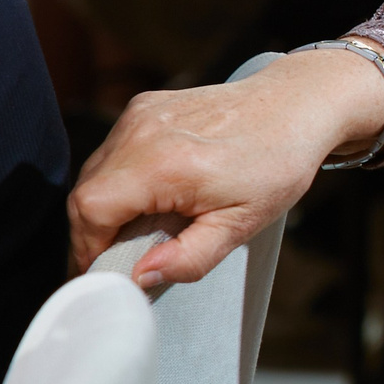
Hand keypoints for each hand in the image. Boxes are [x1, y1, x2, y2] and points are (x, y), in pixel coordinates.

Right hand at [68, 47, 383, 287]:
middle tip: (122, 257)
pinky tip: (151, 192)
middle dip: (95, 232)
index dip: (89, 248)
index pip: (90, 211)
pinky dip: (120, 178)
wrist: (298, 105)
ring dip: (106, 205)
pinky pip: (112, 151)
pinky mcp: (144, 105)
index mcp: (163, 162)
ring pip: (95, 172)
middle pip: (85, 193)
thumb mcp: (242, 224)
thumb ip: (189, 258)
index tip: (106, 273)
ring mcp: (140, 114)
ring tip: (142, 226)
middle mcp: (143, 132)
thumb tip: (140, 278)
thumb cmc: (277, 163)